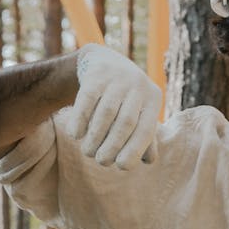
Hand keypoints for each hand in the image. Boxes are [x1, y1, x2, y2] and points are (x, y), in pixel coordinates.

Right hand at [68, 43, 162, 168]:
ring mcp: (117, 78)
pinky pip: (87, 99)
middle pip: (125, 123)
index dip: (134, 150)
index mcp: (153, 98)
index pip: (146, 130)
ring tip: (88, 152)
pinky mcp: (96, 74)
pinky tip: (75, 135)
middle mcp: (138, 85)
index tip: (121, 167)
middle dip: (112, 146)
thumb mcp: (139, 113)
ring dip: (95, 137)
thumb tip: (148, 161)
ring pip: (106, 113)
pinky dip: (80, 120)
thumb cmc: (125, 98)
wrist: (105, 61)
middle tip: (101, 161)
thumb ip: (145, 137)